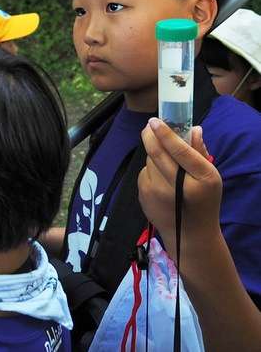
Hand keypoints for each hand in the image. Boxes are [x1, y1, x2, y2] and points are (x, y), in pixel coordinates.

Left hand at [138, 120, 222, 258]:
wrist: (190, 234)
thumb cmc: (204, 201)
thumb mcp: (210, 177)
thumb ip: (200, 152)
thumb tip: (194, 129)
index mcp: (200, 178)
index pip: (179, 150)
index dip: (165, 133)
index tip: (155, 121)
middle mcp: (176, 185)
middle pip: (157, 152)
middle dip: (150, 135)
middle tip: (149, 126)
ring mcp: (157, 192)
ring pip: (149, 161)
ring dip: (153, 155)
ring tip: (165, 163)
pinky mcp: (144, 196)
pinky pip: (143, 173)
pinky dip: (150, 171)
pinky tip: (160, 179)